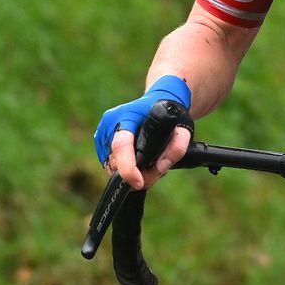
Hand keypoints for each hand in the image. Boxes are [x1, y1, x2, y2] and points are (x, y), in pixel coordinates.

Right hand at [96, 75, 193, 190]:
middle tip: (158, 169)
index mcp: (126, 115)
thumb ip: (177, 147)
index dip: (128, 168)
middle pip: (116, 162)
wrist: (157, 102)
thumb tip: (160, 167)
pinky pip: (111, 165)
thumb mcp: (183, 126)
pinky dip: (126, 168)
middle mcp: (109, 124)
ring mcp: (102, 134)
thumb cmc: (169, 113)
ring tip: (151, 161)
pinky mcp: (101, 143)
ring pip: (113, 167)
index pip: (121, 145)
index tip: (139, 182)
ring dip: (132, 172)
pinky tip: (141, 160)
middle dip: (137, 174)